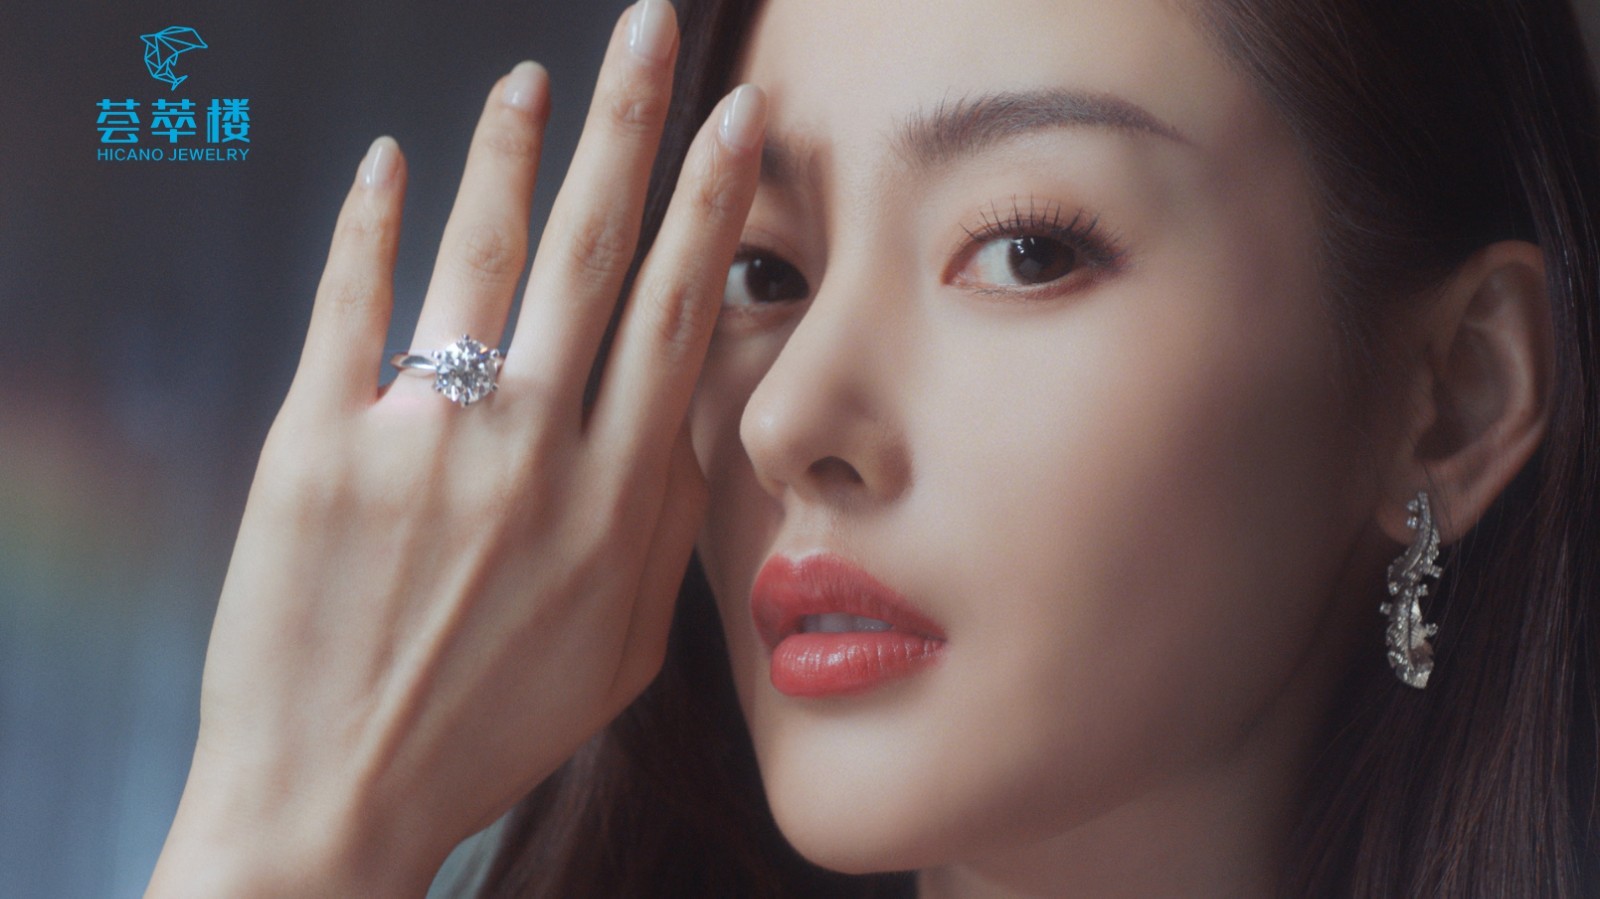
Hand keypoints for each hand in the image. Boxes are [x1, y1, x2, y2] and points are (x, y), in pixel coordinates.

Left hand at [146, 2, 765, 893]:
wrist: (334, 797)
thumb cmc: (490, 725)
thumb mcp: (625, 648)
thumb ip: (668, 526)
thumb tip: (691, 412)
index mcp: (614, 503)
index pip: (673, 314)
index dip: (708, 205)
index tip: (733, 120)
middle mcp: (531, 456)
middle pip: (591, 257)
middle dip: (630, 128)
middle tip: (650, 32)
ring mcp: (419, 445)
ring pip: (478, 259)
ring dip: (509, 152)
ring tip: (531, 77)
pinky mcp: (315, 448)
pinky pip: (349, 307)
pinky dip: (369, 223)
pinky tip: (388, 161)